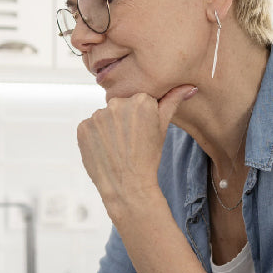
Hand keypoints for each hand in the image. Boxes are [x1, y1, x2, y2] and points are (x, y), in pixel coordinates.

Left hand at [77, 84, 197, 209]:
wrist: (127, 186)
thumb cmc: (148, 158)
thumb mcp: (163, 128)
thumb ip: (172, 102)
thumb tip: (190, 87)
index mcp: (141, 100)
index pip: (138, 99)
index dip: (140, 116)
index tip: (141, 131)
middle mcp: (117, 103)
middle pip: (120, 105)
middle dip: (123, 119)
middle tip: (130, 141)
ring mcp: (97, 115)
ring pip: (104, 116)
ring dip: (108, 127)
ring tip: (117, 146)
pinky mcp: (82, 127)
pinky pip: (89, 126)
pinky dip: (94, 136)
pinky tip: (104, 149)